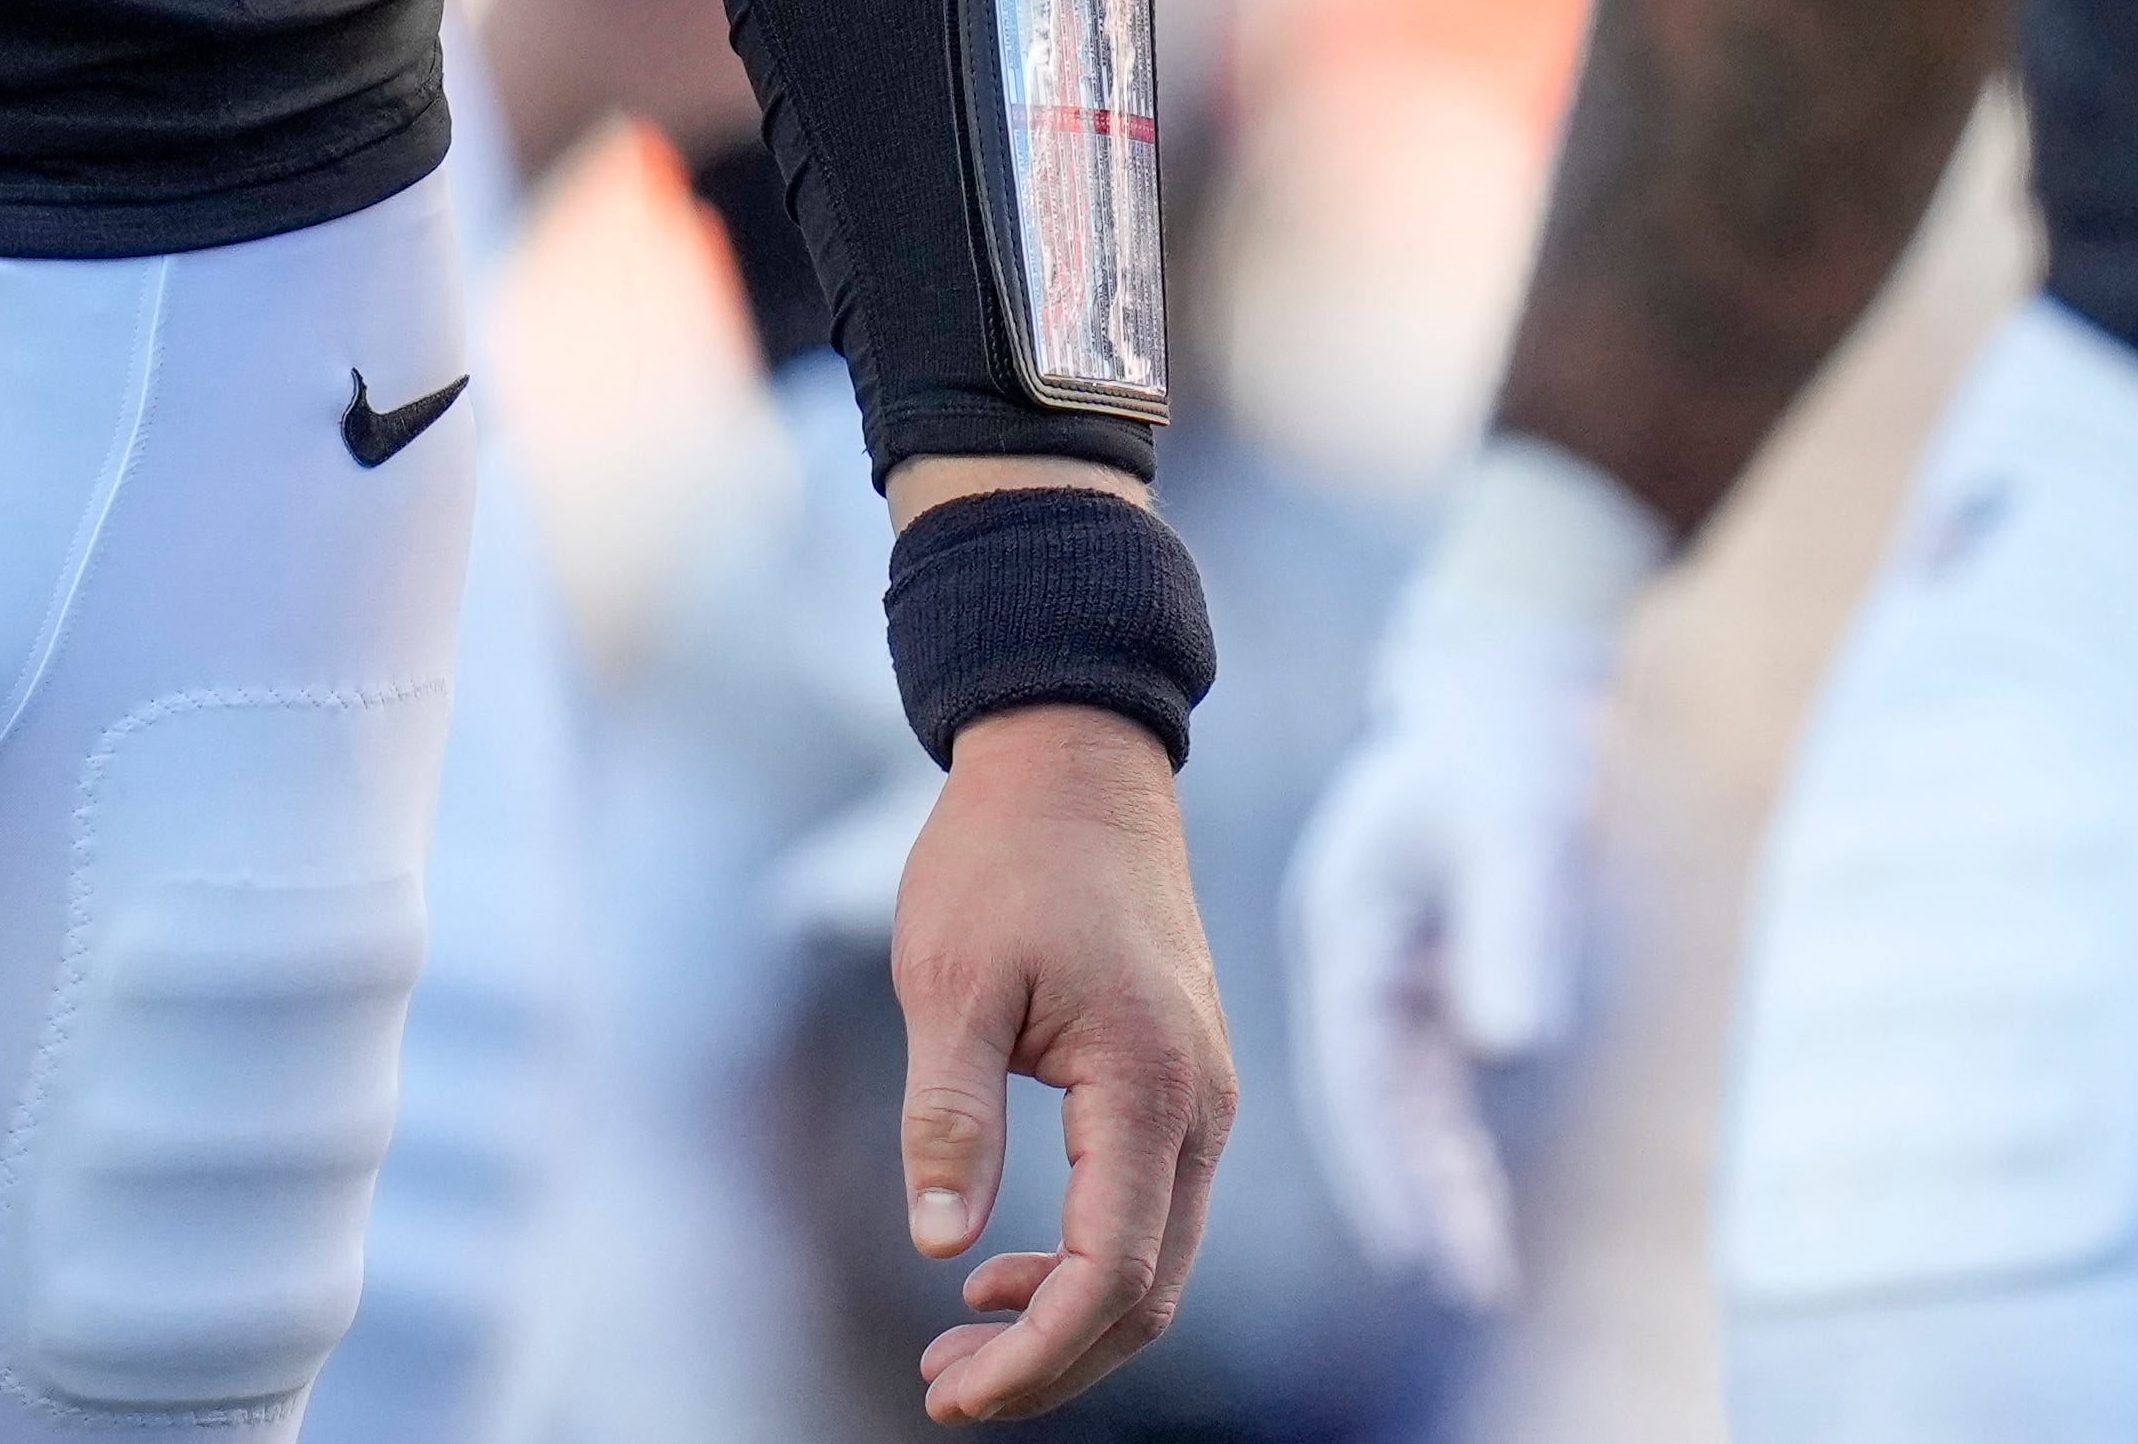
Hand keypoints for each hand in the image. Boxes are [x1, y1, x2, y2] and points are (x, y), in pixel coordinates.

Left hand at [888, 702, 1235, 1423]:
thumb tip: (937, 1245)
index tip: (949, 1390)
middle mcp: (1199, 1105)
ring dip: (1065, 1317)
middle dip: (1050, 1361)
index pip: (1112, 1277)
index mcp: (1149, 1087)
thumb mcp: (949, 982)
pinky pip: (1149, 1206)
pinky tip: (1001, 1266)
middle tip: (943, 1385)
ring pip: (1155, 1258)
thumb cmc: (1004, 857)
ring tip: (959, 1336)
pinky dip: (1086, 1259)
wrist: (1073, 757)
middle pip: (1148, 1293)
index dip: (1034, 1357)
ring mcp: (1201, 1094)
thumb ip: (949, 1116)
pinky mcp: (1179, 1079)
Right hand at [1286, 440, 1655, 1309]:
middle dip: (1419, 1196)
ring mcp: (1389, 970)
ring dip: (1438, 1179)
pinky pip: (1430, 1075)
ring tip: (1478, 1272)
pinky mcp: (1425, 971)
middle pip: (1380, 1102)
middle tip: (1468, 1286)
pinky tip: (1469, 1194)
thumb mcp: (1515, 830)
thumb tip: (1512, 1049)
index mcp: (1351, 932)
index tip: (1417, 1249)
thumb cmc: (1504, 746)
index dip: (1387, 1166)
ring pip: (1405, 1098)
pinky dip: (1447, 1136)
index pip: (1363, 1074)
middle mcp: (1360, 963)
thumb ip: (1513, 935)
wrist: (1503, 684)